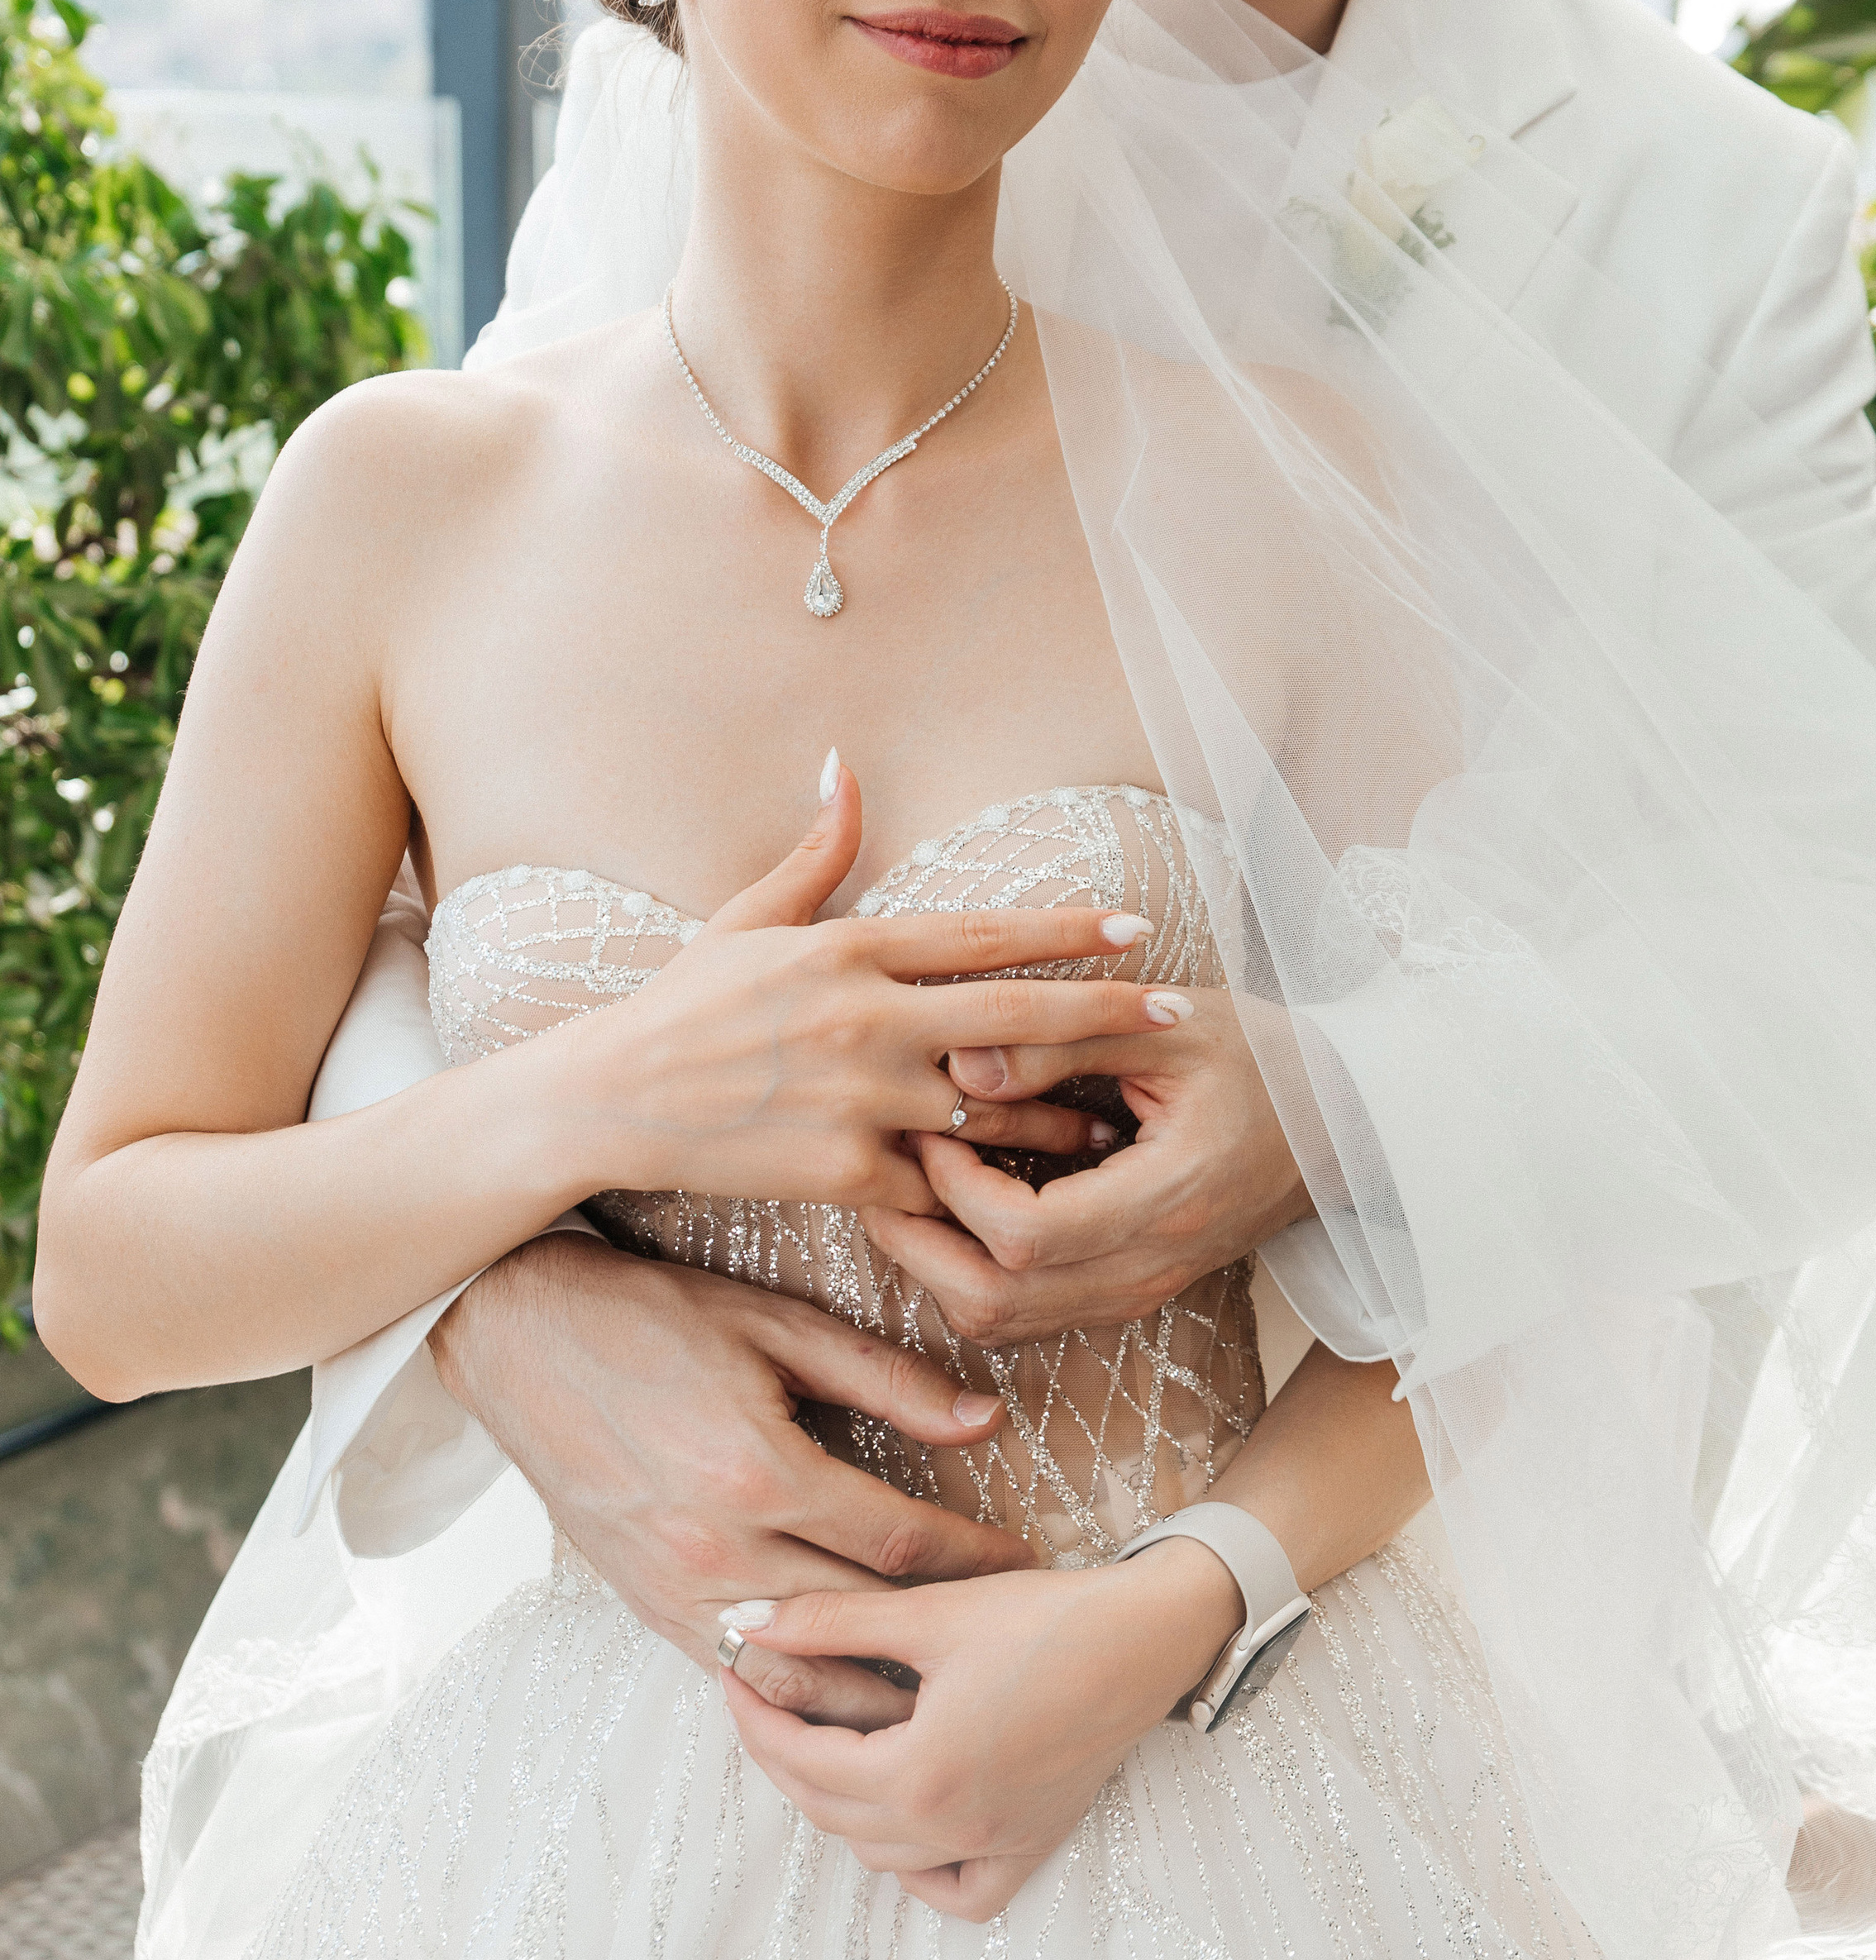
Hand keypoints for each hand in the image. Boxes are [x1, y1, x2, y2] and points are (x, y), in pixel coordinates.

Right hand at [429, 1233, 1034, 1676]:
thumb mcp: (777, 1325)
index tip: (1024, 1561)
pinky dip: (800, 1699)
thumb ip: (887, 1379)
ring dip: (876, 1695)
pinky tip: (848, 1698)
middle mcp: (718, 1549)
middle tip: (1006, 1640)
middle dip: (942, 1635)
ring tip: (945, 1697)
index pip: (898, 1542)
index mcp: (759, 1471)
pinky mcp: (648, 1610)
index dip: (973, 1557)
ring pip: (800, 1680)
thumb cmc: (652, 1317)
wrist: (520, 1336)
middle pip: (861, 1622)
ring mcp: (677, 1592)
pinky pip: (738, 1681)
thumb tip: (985, 1422)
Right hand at [555, 760, 1179, 1217]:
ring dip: (1059, 1116)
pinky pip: (935, 1181)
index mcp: (851, 950)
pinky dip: (976, 1187)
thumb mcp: (750, 917)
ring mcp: (860, 1099)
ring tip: (1116, 1125)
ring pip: (992, 1108)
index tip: (1135, 925)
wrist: (614, 1099)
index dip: (1067, 930)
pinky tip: (1026, 1195)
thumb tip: (846, 764)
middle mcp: (866, 1019)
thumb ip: (818, 849)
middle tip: (1176, 1013)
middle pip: (1016, 1016)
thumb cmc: (685, 1003)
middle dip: (1106, 1015)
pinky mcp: (846, 1172)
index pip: (984, 934)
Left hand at [719, 1540, 1241, 1918]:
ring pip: (882, 1854)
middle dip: (785, 1756)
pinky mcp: (1032, 1843)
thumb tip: (745, 1622)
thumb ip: (829, 1621)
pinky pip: (958, 1890)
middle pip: (832, 1812)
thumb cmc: (1046, 1617)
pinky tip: (905, 1821)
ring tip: (820, 1740)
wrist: (1149, 1636)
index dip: (756, 1720)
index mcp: (921, 1774)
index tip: (732, 1673)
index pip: (804, 1763)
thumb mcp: (929, 1612)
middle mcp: (954, 1827)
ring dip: (838, 1804)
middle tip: (763, 1699)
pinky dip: (920, 1870)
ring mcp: (997, 1844)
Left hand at [860, 987, 1310, 1346]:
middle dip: (920, 1241)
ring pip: (1001, 1323)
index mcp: (1169, 1197)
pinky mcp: (1127, 1294)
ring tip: (906, 1185)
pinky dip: (971, 1273)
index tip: (933, 1118)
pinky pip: (1025, 1313)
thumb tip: (959, 1061)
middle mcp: (1149, 1266)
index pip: (1026, 1234)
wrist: (1340, 1125)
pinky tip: (956, 1207)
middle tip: (886, 1167)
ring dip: (935, 1264)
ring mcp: (1138, 1291)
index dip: (958, 1186)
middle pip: (996, 1302)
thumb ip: (1063, 1039)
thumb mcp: (1167, 1023)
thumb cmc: (1258, 1057)